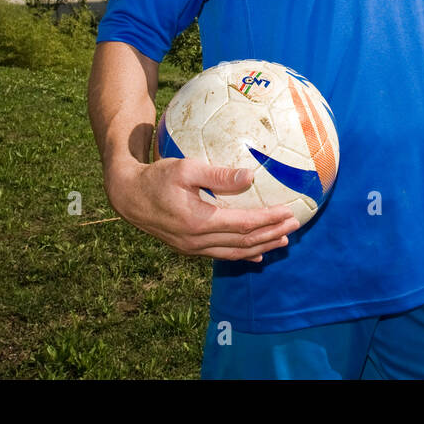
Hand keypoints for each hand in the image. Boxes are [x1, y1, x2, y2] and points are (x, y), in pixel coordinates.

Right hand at [105, 157, 299, 261]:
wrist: (128, 197)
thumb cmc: (157, 177)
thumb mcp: (185, 169)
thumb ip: (218, 174)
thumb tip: (249, 176)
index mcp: (198, 221)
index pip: (244, 224)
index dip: (269, 220)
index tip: (289, 212)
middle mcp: (197, 241)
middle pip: (244, 242)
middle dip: (271, 234)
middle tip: (295, 226)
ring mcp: (192, 248)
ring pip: (234, 252)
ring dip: (261, 247)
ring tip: (283, 241)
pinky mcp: (188, 248)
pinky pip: (221, 254)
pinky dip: (242, 255)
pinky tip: (256, 255)